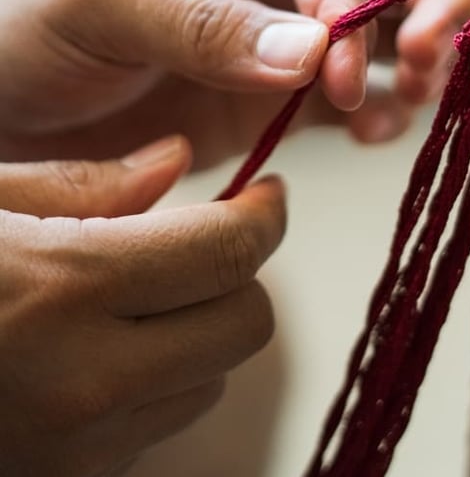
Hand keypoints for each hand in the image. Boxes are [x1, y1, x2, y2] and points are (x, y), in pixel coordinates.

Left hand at [0, 0, 469, 166]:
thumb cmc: (23, 26)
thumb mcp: (98, 4)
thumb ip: (204, 26)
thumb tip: (316, 52)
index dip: (351, 1)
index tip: (341, 68)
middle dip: (429, 5)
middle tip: (426, 62)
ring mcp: (282, 36)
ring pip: (390, 29)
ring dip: (419, 61)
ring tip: (405, 104)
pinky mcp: (279, 96)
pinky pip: (356, 96)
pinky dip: (384, 111)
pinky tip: (374, 134)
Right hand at [0, 135, 284, 475]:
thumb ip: (77, 183)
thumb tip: (174, 162)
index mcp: (61, 290)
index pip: (232, 251)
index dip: (266, 214)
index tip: (266, 193)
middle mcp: (84, 385)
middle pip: (245, 324)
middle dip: (240, 273)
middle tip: (208, 236)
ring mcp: (76, 453)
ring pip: (211, 378)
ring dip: (199, 329)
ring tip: (141, 294)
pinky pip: (158, 426)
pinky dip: (157, 380)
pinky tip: (100, 348)